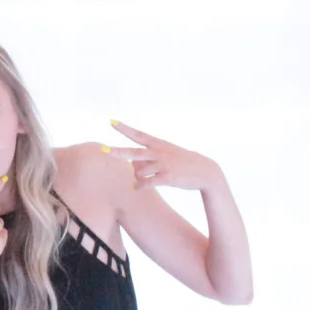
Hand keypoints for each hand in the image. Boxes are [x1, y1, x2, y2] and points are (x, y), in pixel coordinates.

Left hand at [103, 120, 220, 193]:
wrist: (205, 171)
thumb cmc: (183, 163)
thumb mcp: (168, 154)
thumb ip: (149, 157)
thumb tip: (132, 166)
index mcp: (159, 144)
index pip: (138, 134)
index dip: (124, 129)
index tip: (111, 122)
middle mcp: (159, 152)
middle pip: (133, 153)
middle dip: (117, 152)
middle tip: (103, 150)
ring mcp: (164, 165)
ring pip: (139, 171)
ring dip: (136, 177)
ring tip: (140, 180)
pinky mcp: (167, 178)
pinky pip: (147, 183)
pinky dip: (140, 186)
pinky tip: (136, 188)